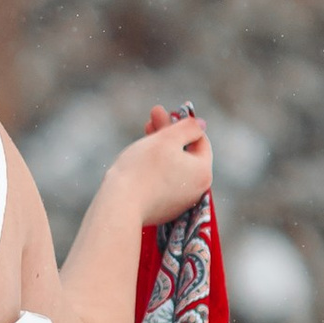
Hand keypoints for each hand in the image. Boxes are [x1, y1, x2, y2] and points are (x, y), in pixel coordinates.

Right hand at [109, 106, 213, 226]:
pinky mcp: (164, 210)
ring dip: (161, 151)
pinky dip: (154, 170)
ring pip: (174, 168)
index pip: (199, 140)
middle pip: (186, 154)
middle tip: (151, 118)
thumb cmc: (143, 168)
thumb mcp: (168, 139)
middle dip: (168, 134)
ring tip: (143, 137)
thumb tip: (201, 124)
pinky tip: (139, 162)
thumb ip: (189, 127)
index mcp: (203, 172)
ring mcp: (180, 202)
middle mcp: (197, 190)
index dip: (180, 123)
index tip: (162, 112)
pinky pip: (163, 183)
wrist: (120, 206)